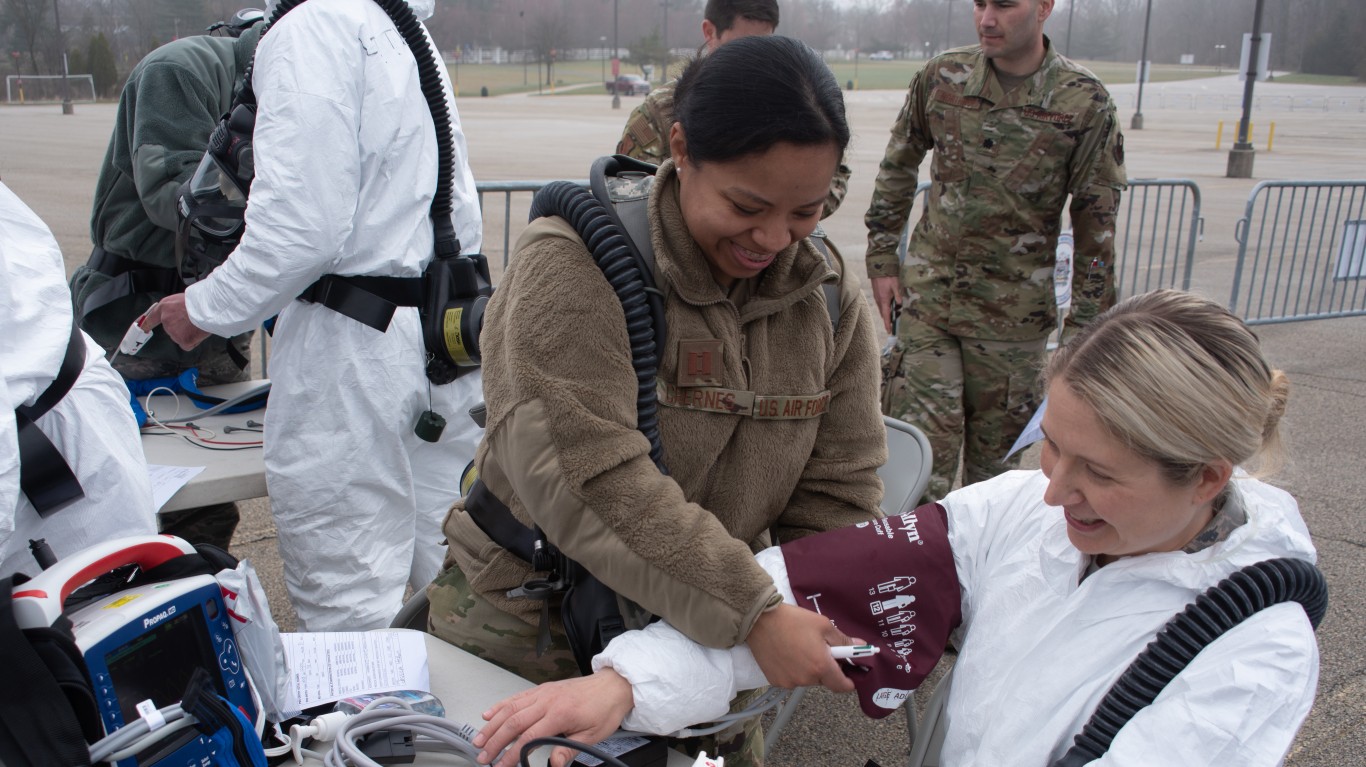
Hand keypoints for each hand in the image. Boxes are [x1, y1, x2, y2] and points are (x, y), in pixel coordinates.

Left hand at [143, 293, 210, 350]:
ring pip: (180, 337)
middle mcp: (166, 320)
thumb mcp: (183, 299)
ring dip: (188, 333)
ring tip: (197, 324)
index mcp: (165, 307)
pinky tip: (198, 332)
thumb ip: (176, 309)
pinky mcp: (182, 341)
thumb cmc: (200, 301)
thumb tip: (180, 316)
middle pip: (171, 329)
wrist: (209, 308)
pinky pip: (187, 344)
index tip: (142, 329)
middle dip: (181, 327)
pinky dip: (193, 341)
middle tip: (192, 320)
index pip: (151, 318)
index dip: (146, 324)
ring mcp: (173, 332)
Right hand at [474, 670, 634, 766]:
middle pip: (513, 722)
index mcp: (560, 714)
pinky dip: (501, 706)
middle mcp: (547, 701)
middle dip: (494, 741)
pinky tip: (489, 714)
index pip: (528, 737)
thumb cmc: (604, 709)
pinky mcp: (542, 689)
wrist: (613, 685)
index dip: (511, 754)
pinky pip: (517, 697)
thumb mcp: (592, 736)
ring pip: (510, 708)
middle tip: (483, 757)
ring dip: (492, 725)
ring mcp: (543, 693)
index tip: (500, 766)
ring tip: (478, 740)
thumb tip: (554, 764)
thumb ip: (569, 750)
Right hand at [746, 603, 855, 692]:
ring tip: (799, 648)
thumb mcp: (823, 625)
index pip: (842, 686)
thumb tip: (860, 647)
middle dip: (825, 668)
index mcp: (821, 666)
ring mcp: (789, 682)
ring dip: (808, 669)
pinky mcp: (776, 681)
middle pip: (824, 680)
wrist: (759, 620)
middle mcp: (806, 679)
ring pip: (807, 679)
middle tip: (818, 649)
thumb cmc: (793, 620)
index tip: (848, 673)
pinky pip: (792, 679)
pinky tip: (786, 654)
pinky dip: (793, 670)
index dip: (848, 681)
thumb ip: (843, 640)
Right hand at [870, 276, 900, 333]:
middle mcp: (879, 300)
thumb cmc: (888, 276)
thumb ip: (898, 295)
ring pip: (881, 309)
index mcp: (884, 300)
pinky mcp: (876, 294)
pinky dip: (884, 309)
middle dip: (887, 320)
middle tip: (892, 326)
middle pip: (883, 314)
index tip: (889, 331)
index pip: (886, 315)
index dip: (887, 324)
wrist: (878, 268)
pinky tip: (889, 307)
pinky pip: (880, 305)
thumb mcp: (895, 285)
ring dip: (886, 314)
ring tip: (891, 318)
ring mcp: (877, 297)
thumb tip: (899, 304)